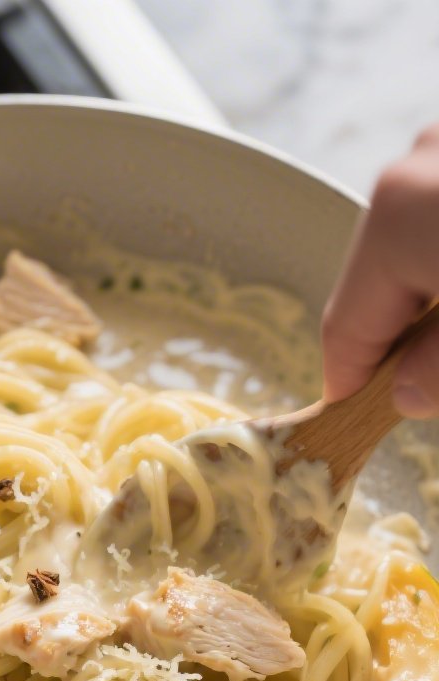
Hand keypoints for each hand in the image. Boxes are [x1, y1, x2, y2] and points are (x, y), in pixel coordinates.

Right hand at [322, 124, 438, 418]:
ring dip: (430, 289)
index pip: (345, 330)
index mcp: (394, 216)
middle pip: (381, 281)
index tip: (353, 418)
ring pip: (416, 243)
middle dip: (402, 335)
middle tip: (429, 376)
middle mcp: (411, 167)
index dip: (349, 385)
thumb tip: (410, 394)